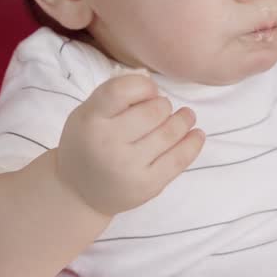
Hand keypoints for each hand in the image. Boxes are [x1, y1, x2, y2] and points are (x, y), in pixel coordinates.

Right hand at [55, 73, 204, 215]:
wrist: (79, 192)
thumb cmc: (88, 142)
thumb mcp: (88, 112)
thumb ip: (115, 93)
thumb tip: (154, 84)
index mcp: (90, 119)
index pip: (122, 91)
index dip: (144, 86)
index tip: (149, 91)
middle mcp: (107, 143)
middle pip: (153, 111)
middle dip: (164, 105)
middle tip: (163, 108)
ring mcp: (128, 166)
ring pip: (169, 133)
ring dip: (183, 120)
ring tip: (187, 116)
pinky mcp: (146, 185)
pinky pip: (178, 160)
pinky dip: (193, 144)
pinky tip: (197, 134)